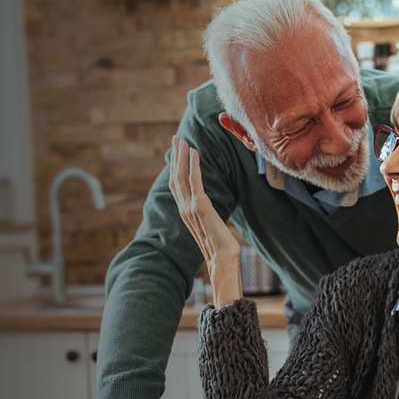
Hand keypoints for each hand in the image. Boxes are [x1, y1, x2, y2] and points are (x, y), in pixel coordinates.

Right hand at [167, 136, 241, 305]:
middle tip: (176, 138)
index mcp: (186, 212)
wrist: (223, 260)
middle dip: (176, 156)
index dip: (176, 166)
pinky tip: (195, 152)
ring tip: (183, 141)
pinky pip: (195, 180)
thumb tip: (209, 211)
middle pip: (175, 177)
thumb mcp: (212, 227)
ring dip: (182, 156)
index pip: (177, 184)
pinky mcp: (200, 206)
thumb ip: (206, 216)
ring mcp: (190, 208)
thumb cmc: (221, 248)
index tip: (178, 151)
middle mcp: (184, 209)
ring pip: (181, 176)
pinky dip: (193, 164)